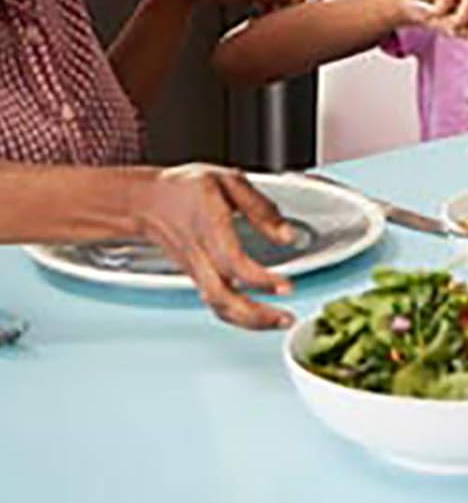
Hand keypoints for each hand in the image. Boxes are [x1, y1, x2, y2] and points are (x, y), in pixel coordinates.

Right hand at [128, 165, 294, 330]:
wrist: (146, 202)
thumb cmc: (185, 188)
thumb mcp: (228, 181)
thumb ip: (260, 207)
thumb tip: (286, 234)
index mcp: (210, 228)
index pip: (233, 263)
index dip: (259, 280)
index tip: (285, 286)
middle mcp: (200, 256)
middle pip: (223, 298)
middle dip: (256, 315)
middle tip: (286, 319)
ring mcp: (195, 270)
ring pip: (218, 306)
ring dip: (249, 321)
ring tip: (278, 322)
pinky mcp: (196, 277)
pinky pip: (215, 303)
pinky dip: (237, 315)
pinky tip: (257, 315)